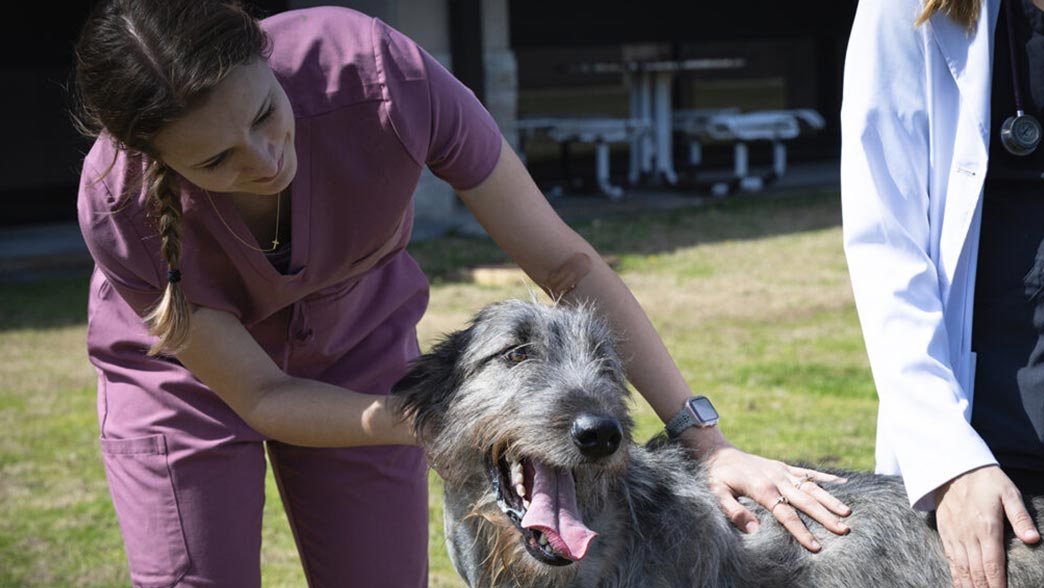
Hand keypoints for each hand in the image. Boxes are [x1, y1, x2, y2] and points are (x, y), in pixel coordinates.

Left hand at [685, 430, 851, 551]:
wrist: (718, 453)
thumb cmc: (717, 477)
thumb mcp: (717, 494)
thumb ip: (734, 511)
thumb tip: (754, 530)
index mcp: (762, 489)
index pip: (786, 514)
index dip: (801, 531)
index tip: (816, 546)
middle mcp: (777, 478)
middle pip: (805, 500)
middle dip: (825, 516)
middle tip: (844, 530)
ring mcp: (783, 471)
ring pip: (812, 486)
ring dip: (830, 499)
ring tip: (849, 512)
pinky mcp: (784, 467)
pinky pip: (808, 473)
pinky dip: (826, 478)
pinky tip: (844, 483)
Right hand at [933, 466, 1040, 587]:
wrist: (953, 467)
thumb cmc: (986, 480)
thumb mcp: (1009, 493)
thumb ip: (1021, 517)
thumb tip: (1033, 538)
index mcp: (987, 526)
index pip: (992, 564)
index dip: (998, 585)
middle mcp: (968, 534)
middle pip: (977, 572)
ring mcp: (954, 535)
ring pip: (962, 569)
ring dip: (969, 587)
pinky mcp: (945, 533)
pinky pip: (950, 560)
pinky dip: (956, 576)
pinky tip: (961, 586)